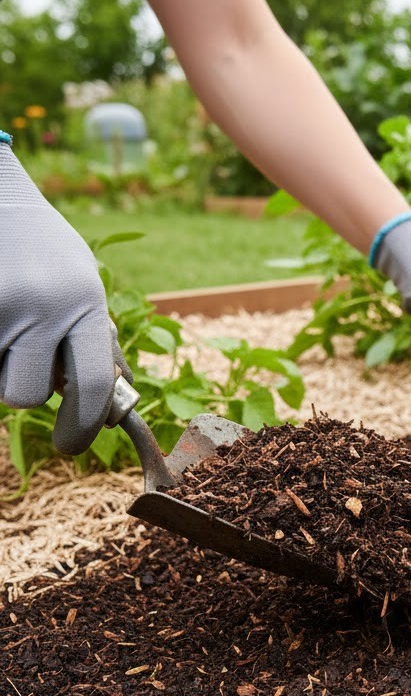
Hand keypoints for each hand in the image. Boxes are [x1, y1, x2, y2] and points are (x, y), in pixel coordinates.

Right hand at [0, 142, 130, 455]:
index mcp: (84, 304)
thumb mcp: (83, 285)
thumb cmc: (44, 249)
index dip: (83, 427)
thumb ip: (95, 340)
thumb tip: (114, 403)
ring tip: (8, 321)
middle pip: (30, 395)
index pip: (91, 387)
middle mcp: (42, 307)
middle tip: (25, 359)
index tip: (72, 446)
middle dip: (29, 390)